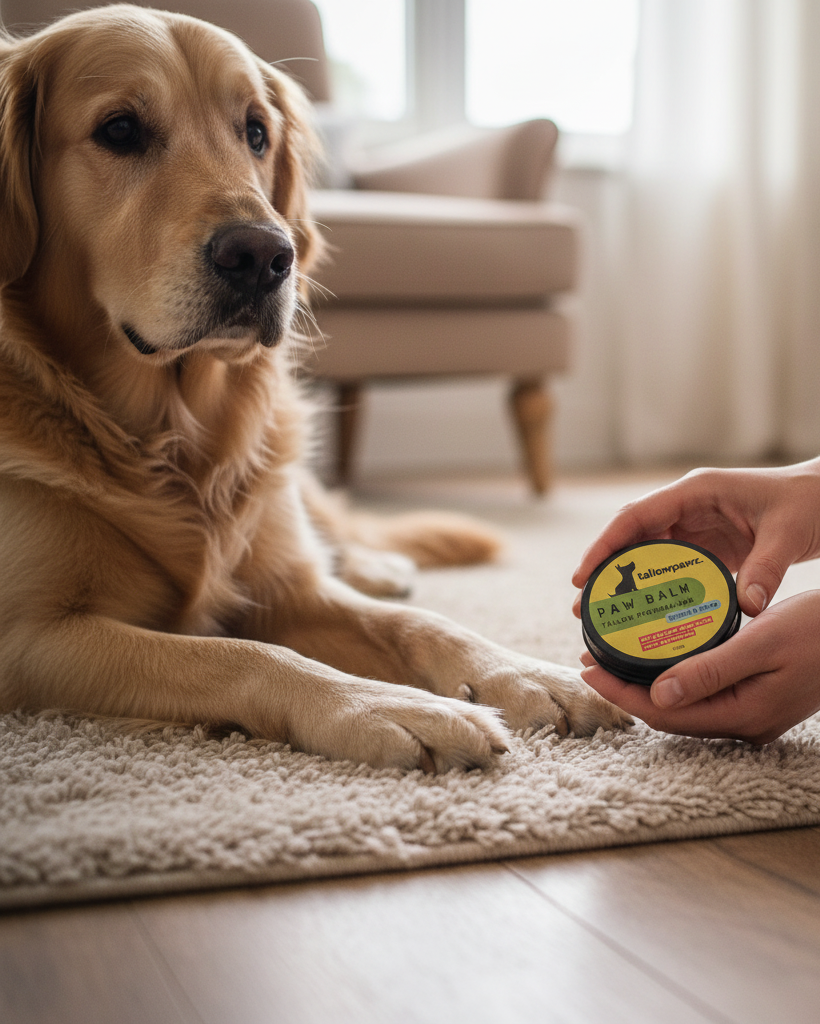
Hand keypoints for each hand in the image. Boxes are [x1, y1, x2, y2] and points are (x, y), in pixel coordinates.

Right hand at [572, 461, 819, 619]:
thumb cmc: (809, 502)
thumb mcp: (787, 533)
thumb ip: (766, 569)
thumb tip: (746, 608)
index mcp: (697, 492)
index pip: (636, 516)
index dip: (605, 545)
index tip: (583, 576)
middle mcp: (688, 506)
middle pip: (631, 537)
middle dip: (604, 570)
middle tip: (583, 606)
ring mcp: (695, 525)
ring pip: (646, 553)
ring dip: (624, 583)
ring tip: (604, 616)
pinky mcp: (706, 544)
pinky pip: (669, 567)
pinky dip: (653, 589)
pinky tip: (643, 615)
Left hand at [580, 592, 819, 742]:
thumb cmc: (819, 630)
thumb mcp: (762, 643)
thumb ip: (710, 670)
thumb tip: (657, 693)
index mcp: (744, 715)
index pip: (664, 713)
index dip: (621, 693)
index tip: (588, 669)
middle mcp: (745, 724)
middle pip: (670, 714)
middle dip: (627, 689)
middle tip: (592, 660)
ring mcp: (753, 714)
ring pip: (685, 706)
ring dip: (648, 684)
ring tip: (615, 658)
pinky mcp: (758, 699)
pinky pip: (704, 695)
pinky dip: (675, 678)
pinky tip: (660, 657)